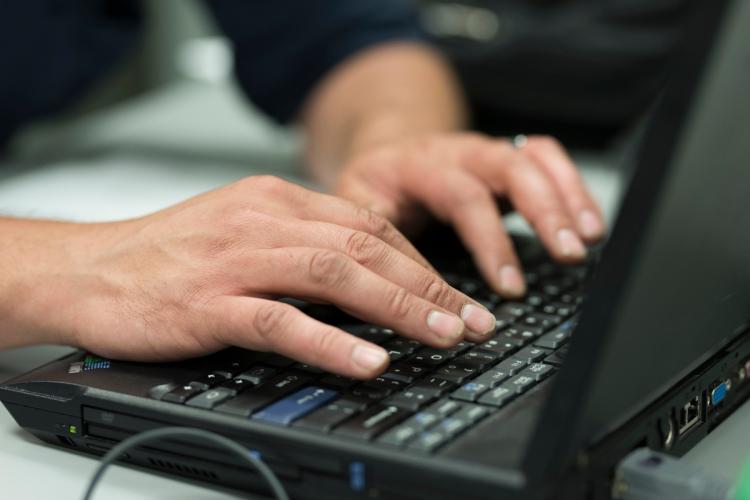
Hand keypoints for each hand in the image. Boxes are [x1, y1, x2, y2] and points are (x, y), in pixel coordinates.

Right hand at [46, 176, 495, 377]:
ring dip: (398, 308)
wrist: (89, 269)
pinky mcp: (210, 303)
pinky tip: (368, 360)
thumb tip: (365, 273)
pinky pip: (282, 320)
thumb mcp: (242, 231)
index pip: (368, 223)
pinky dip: (331, 341)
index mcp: (274, 200)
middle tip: (471, 320)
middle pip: (366, 247)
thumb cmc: (167, 256)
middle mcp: (263, 221)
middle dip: (428, 285)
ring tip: (443, 336)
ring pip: (335, 276)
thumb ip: (300, 244)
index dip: (420, 261)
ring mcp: (237, 261)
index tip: (456, 293)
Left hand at [335, 133, 605, 297]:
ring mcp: (487, 152)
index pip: (463, 195)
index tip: (509, 286)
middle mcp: (459, 152)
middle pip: (510, 168)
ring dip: (568, 196)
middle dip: (545, 212)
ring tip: (591, 239)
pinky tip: (589, 220)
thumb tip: (380, 272)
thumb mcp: (355, 204)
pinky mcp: (506, 158)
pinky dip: (572, 185)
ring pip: (535, 159)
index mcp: (420, 165)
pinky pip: (546, 158)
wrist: (384, 155)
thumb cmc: (373, 187)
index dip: (490, 240)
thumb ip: (369, 229)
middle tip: (569, 255)